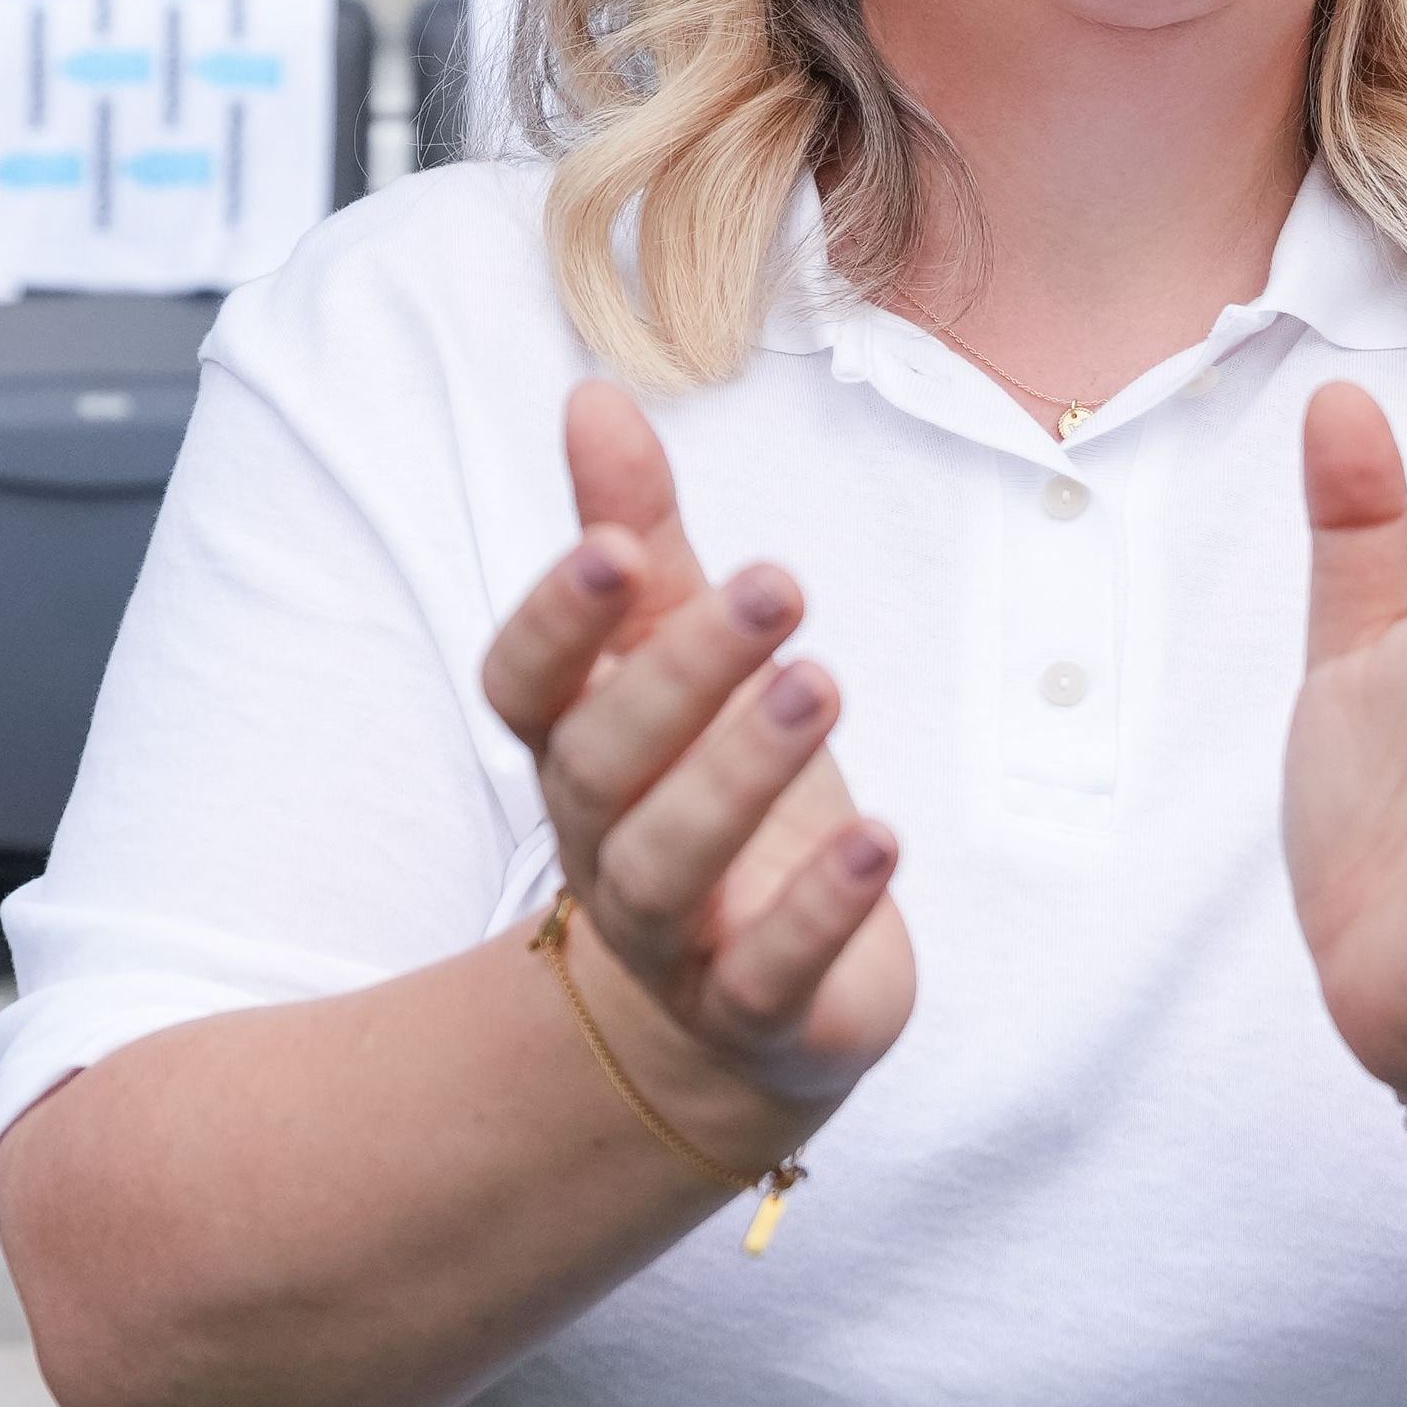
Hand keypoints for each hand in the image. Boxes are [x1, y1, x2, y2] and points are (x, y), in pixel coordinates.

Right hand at [478, 384, 915, 1132]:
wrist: (741, 1011)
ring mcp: (675, 937)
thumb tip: (591, 395)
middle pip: (605, 763)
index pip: (525, 686)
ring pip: (673, 863)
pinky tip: (881, 837)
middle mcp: (603, 842)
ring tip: (822, 684)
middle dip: (684, 673)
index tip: (617, 545)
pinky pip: (770, 968)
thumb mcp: (680, 657)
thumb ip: (640, 536)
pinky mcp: (758, 1008)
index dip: (558, 622)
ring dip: (745, 772)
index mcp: (577, 750)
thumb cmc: (706, 793)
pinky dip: (821, 909)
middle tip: (777, 582)